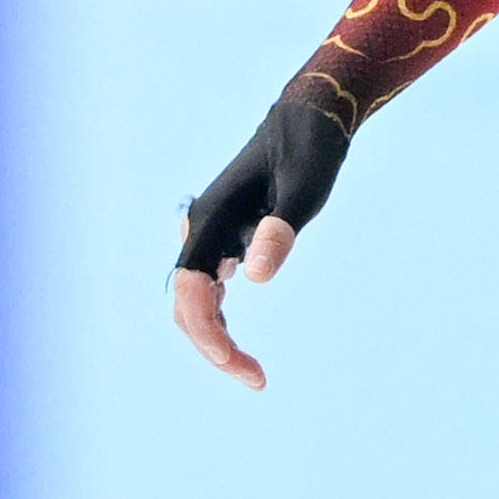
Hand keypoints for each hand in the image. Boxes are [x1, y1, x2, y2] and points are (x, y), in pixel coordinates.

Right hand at [171, 97, 350, 391]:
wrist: (310, 117)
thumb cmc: (310, 150)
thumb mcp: (304, 189)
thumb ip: (280, 230)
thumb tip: (254, 279)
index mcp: (209, 222)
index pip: (189, 293)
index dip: (207, 334)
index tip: (238, 364)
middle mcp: (200, 230)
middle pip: (187, 305)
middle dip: (214, 346)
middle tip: (257, 380)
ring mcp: (210, 234)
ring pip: (196, 299)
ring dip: (216, 337)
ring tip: (253, 372)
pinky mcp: (227, 236)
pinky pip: (210, 288)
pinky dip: (221, 318)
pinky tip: (238, 343)